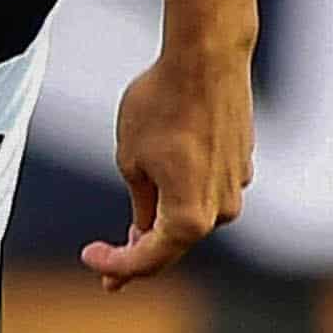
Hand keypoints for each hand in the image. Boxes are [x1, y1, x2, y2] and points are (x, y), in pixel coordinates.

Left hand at [87, 42, 250, 288]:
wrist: (206, 60)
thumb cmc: (161, 106)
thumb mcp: (131, 160)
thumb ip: (140, 203)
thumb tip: (142, 229)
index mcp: (189, 218)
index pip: (148, 258)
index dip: (116, 265)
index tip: (90, 258)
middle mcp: (222, 209)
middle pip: (174, 245)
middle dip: (139, 257)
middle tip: (108, 272)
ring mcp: (237, 186)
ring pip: (194, 218)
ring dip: (163, 228)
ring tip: (132, 236)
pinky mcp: (242, 163)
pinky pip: (207, 192)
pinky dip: (184, 200)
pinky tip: (165, 197)